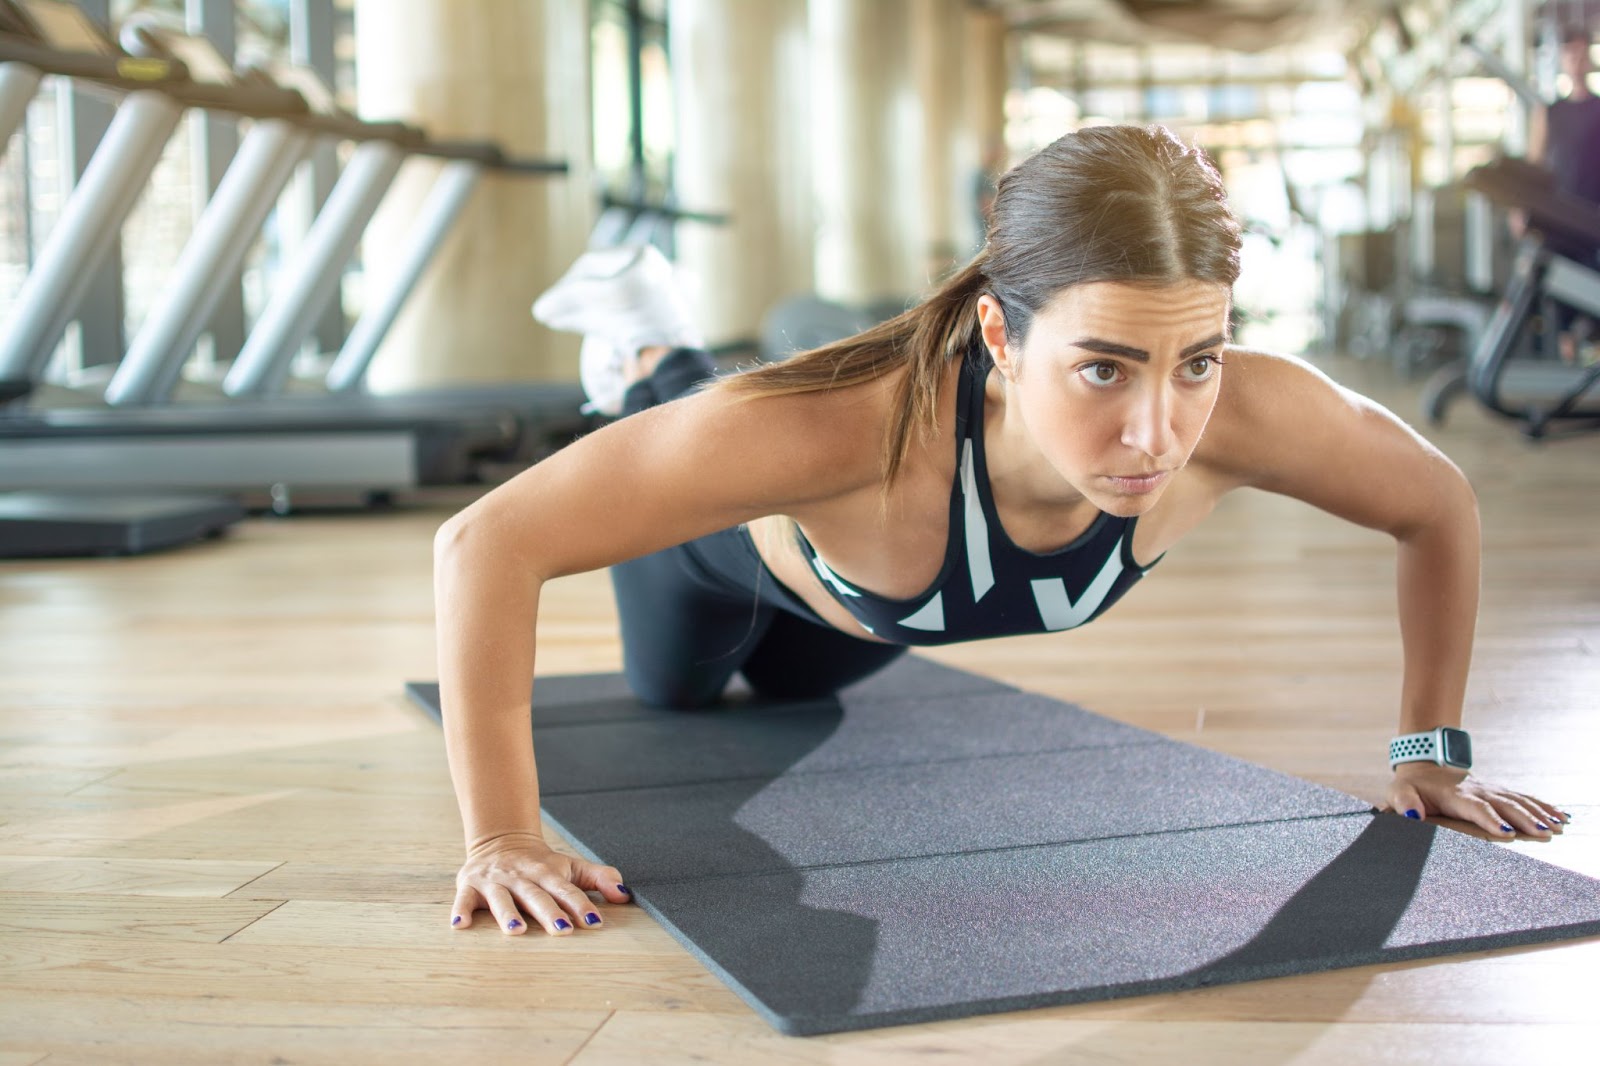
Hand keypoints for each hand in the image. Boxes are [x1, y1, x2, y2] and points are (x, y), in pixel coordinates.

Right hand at [451, 831, 631, 934]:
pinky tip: (460, 924)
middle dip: (550, 913)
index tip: (595, 922)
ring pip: (502, 899)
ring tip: (517, 931)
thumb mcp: (571, 867)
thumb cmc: (541, 864)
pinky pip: (464, 899)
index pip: (567, 890)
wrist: (500, 840)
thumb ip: (599, 878)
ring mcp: (495, 881)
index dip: (581, 905)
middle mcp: (522, 877)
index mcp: (548, 873)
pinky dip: (461, 910)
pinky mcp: (470, 886)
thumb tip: (625, 895)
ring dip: (508, 915)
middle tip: (563, 931)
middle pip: (537, 896)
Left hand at [1385, 763, 1571, 838]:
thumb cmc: (1411, 786)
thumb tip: (1412, 816)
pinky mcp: (1497, 791)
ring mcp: (1490, 789)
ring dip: (1538, 812)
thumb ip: (1403, 803)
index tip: (1506, 832)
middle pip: (1504, 804)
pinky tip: (1559, 815)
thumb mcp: (1398, 792)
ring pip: (1517, 800)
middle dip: (1523, 818)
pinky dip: (1541, 805)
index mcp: (1454, 794)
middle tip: (1543, 832)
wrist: (1424, 765)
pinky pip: (1522, 797)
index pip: (1475, 807)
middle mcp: (1477, 790)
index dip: (1490, 818)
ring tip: (1557, 826)